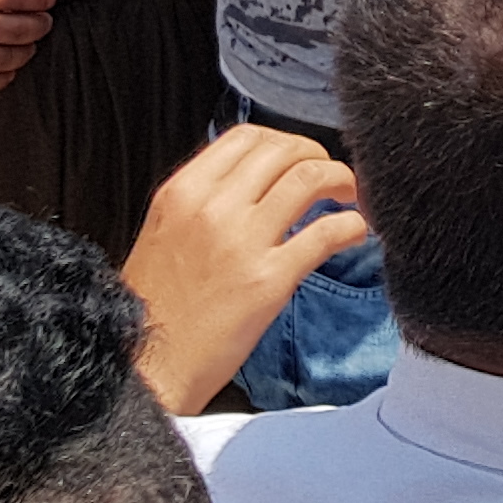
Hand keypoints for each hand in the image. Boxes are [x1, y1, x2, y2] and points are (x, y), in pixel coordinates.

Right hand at [118, 123, 367, 413]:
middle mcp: (213, 207)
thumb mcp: (162, 232)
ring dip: (342, 181)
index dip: (284, 141)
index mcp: (183, 192)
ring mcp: (243, 241)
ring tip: (348, 196)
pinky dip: (351, 225)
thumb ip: (201, 200)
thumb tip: (249, 180)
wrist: (147, 366)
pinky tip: (355, 232)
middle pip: (285, 150)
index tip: (298, 157)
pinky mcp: (270, 279)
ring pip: (311, 178)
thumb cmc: (153, 306)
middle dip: (318, 156)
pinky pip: (327, 233)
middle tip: (330, 177)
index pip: (247, 136)